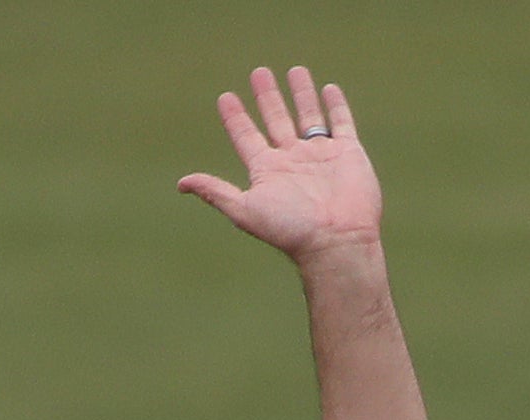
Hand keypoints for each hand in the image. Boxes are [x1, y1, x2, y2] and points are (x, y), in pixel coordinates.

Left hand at [178, 67, 382, 260]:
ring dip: (301, 94)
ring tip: (293, 70)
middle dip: (267, 98)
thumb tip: (181, 184)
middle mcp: (293, 161)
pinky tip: (329, 90)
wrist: (335, 241)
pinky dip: (336, 106)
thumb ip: (215, 192)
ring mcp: (321, 156)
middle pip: (276, 120)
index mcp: (268, 171)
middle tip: (258, 73)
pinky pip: (342, 124)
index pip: (246, 137)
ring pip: (308, 116)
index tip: (225, 98)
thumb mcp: (245, 209)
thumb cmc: (290, 228)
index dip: (235, 118)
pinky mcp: (349, 154)